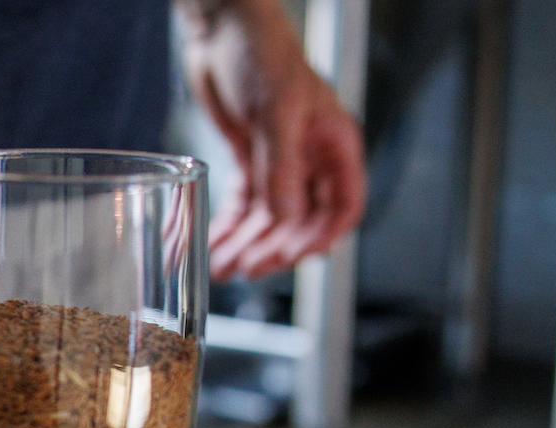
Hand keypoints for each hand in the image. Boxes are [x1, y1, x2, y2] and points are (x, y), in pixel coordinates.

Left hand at [178, 0, 366, 280]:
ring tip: (221, 268)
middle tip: (248, 268)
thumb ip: (281, 168)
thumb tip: (285, 220)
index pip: (343, 206)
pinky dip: (228, 228)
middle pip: (301, 222)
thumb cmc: (264, 56)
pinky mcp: (249, 163)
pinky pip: (243, 207)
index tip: (294, 256)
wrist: (224, 32)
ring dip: (247, 246)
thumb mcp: (277, 112)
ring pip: (268, 220)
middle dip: (275, 247)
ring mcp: (279, 164)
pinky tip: (212, 247)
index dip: (321, 236)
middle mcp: (310, 160)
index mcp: (334, 145)